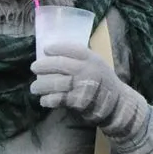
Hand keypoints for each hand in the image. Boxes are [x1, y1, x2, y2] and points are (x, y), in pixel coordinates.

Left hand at [30, 43, 147, 136]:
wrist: (118, 105)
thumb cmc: (104, 82)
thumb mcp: (98, 65)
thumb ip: (81, 59)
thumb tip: (54, 54)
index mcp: (93, 59)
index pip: (72, 49)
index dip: (57, 48)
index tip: (45, 49)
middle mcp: (88, 71)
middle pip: (60, 64)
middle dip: (43, 66)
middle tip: (34, 68)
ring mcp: (83, 86)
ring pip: (55, 83)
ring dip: (41, 85)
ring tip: (34, 87)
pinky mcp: (79, 102)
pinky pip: (58, 99)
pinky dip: (48, 100)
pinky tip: (44, 100)